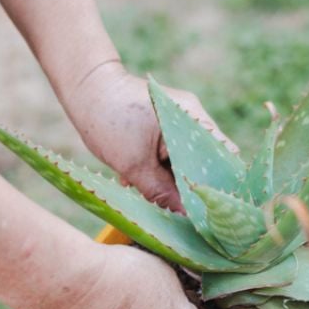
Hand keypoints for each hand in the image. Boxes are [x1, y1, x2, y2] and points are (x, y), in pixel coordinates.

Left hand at [62, 61, 232, 211]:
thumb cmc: (108, 120)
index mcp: (192, 119)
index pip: (221, 159)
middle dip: (190, 187)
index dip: (216, 187)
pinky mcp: (167, 124)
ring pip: (185, 161)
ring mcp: (181, 119)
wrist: (87, 89)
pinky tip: (137, 181)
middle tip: (177, 212)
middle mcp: (193, 117)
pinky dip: (159, 169)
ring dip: (171, 181)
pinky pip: (172, 153)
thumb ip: (161, 193)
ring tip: (149, 195)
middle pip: (204, 162)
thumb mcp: (134, 164)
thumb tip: (183, 219)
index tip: (206, 211)